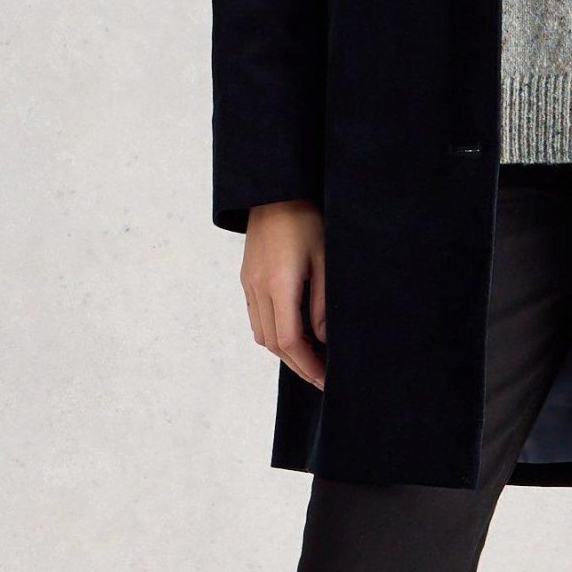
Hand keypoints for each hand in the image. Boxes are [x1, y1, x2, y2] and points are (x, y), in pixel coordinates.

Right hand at [242, 201, 326, 387]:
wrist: (275, 192)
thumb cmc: (306, 220)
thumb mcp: (325, 259)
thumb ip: (322, 302)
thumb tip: (322, 339)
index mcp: (279, 283)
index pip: (289, 339)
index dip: (307, 364)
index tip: (325, 378)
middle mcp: (258, 288)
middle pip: (273, 344)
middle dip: (298, 366)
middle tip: (322, 378)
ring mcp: (249, 285)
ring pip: (262, 335)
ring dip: (285, 353)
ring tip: (311, 360)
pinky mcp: (246, 280)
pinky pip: (256, 319)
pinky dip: (274, 335)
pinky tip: (294, 336)